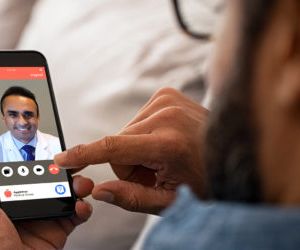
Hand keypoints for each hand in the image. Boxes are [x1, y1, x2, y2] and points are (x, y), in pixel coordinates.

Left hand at [0, 142, 92, 249]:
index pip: (14, 169)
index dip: (28, 155)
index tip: (41, 141)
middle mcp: (19, 206)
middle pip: (43, 178)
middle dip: (59, 168)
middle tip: (70, 161)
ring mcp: (39, 219)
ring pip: (62, 193)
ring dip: (75, 184)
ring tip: (80, 183)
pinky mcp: (55, 233)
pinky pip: (74, 216)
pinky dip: (82, 208)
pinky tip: (81, 206)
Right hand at [55, 88, 208, 214]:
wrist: (237, 154)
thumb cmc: (207, 182)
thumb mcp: (170, 202)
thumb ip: (131, 198)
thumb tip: (98, 191)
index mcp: (169, 144)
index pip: (112, 148)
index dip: (83, 154)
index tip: (62, 158)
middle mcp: (167, 116)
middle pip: (117, 145)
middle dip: (129, 164)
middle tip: (157, 173)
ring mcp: (169, 100)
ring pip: (125, 132)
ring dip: (137, 149)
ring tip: (166, 157)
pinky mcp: (168, 94)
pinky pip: (136, 119)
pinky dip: (144, 134)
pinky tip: (166, 141)